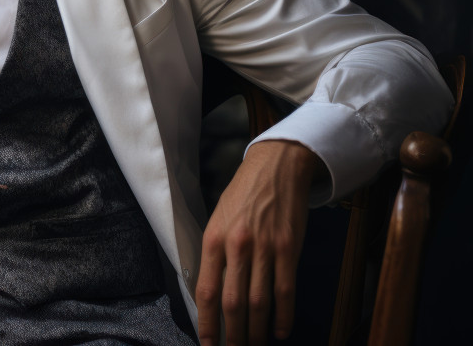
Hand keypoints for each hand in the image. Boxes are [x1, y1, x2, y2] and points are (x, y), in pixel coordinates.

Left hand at [195, 140, 327, 345]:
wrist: (276, 167)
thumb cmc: (243, 194)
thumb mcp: (218, 218)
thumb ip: (215, 253)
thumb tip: (211, 292)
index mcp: (213, 239)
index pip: (205, 291)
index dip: (207, 323)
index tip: (208, 343)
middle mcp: (236, 246)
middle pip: (232, 303)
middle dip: (232, 335)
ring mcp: (264, 248)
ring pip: (259, 302)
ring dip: (256, 331)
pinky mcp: (288, 249)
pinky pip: (285, 290)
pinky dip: (282, 316)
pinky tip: (279, 331)